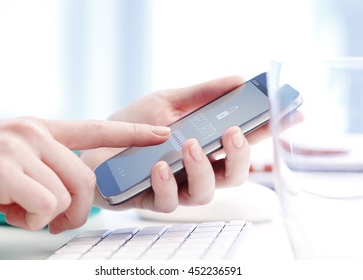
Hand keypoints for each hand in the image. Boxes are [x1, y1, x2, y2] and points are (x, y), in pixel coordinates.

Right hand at [0, 117, 169, 232]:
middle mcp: (35, 133)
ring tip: (20, 210)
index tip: (161, 132)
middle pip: (87, 180)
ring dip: (46, 217)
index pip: (97, 128)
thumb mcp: (16, 158)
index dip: (133, 132)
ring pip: (66, 196)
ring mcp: (20, 148)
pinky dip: (30, 222)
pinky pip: (44, 207)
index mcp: (42, 130)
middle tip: (56, 220)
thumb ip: (48, 166)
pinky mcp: (6, 169)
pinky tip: (8, 211)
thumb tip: (76, 195)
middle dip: (78, 211)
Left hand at [81, 76, 266, 211]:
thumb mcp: (168, 101)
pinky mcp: (152, 199)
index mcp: (206, 145)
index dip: (270, 130)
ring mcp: (178, 187)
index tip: (293, 114)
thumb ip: (202, 93)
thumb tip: (238, 79)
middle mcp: (197, 170)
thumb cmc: (133, 123)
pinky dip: (167, 183)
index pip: (244, 140)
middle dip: (240, 157)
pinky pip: (168, 201)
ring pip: (206, 194)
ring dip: (202, 169)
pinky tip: (159, 166)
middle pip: (234, 175)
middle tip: (233, 133)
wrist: (95, 141)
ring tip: (190, 145)